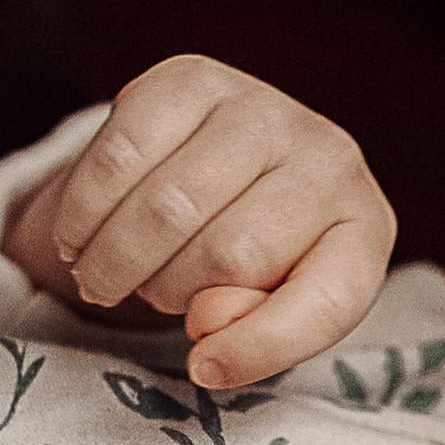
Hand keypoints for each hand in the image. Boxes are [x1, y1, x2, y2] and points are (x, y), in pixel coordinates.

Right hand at [4, 59, 396, 385]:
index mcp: (365, 229)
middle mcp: (330, 158)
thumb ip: (255, 332)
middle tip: (144, 296)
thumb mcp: (275, 309)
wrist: (233, 166)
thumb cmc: (261, 256)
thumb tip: (208, 328)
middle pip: (230, 254)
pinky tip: (80, 235)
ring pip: (166, 207)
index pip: (326, 300)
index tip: (203, 367)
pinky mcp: (193, 77)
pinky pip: (120, 154)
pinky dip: (84, 211)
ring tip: (104, 273)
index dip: (259, 346)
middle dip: (166, 292)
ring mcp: (262, 109)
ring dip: (114, 259)